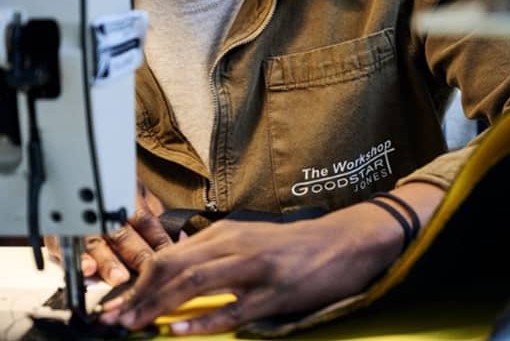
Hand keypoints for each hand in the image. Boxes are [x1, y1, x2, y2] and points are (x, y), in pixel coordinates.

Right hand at [45, 181, 171, 285]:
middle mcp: (103, 210)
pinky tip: (86, 271)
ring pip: (94, 243)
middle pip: (121, 233)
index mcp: (125, 198)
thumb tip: (181, 236)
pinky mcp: (58, 234)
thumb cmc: (114, 193)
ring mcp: (79, 222)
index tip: (169, 258)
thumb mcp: (139, 195)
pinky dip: (76, 261)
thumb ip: (157, 215)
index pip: (146, 220)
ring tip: (118, 277)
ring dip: (107, 262)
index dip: (158, 240)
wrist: (73, 176)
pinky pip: (64, 248)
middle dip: (135, 254)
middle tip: (146, 271)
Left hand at [99, 182, 443, 335]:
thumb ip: (215, 251)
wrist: (343, 242)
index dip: (137, 280)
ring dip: (159, 305)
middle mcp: (236, 244)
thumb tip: (174, 270)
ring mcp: (256, 269)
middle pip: (175, 266)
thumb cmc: (295, 245)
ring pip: (196, 282)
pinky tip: (179, 329)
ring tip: (134, 324)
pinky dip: (202, 320)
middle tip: (113, 318)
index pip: (170, 254)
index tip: (116, 301)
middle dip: (139, 294)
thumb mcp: (250, 239)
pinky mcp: (275, 292)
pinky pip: (232, 309)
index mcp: (227, 232)